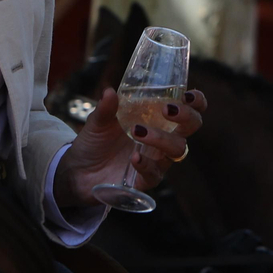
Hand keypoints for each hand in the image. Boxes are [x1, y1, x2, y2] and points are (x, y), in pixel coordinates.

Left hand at [52, 87, 207, 210]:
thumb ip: (106, 108)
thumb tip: (110, 91)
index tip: (187, 95)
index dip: (196, 101)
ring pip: (177, 149)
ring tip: (138, 131)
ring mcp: (157, 160)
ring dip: (162, 138)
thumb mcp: (97, 122)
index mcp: (158, 120)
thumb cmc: (94, 143)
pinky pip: (155, 173)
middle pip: (192, 126)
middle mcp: (163, 139)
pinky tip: (134, 158)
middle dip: (186, 116)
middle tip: (167, 109)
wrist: (76, 172)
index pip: (189, 109)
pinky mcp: (147, 180)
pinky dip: (147, 164)